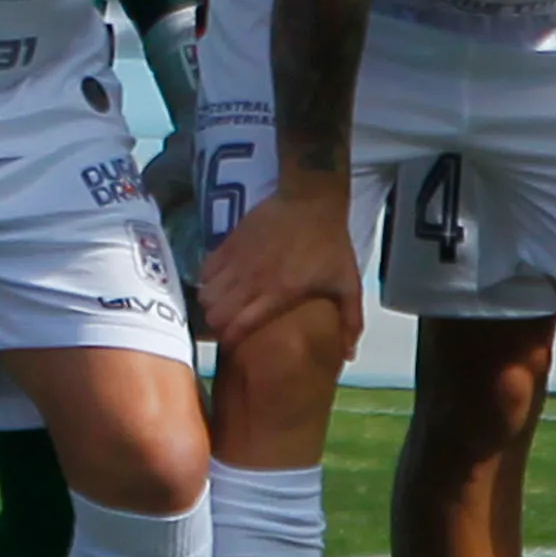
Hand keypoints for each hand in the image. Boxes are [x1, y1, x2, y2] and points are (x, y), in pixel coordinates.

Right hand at [192, 158, 359, 363]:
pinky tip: (220, 284)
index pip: (239, 325)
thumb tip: (348, 356)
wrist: (311, 200)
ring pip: (205, 293)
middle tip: (228, 328)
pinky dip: (208, 282)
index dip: (231, 342)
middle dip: (218, 326)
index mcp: (279, 293)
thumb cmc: (330, 245)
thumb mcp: (347, 284)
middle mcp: (252, 279)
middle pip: (215, 313)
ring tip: (222, 309)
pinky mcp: (229, 242)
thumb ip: (350, 321)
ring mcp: (237, 260)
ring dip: (212, 305)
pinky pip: (205, 270)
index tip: (235, 348)